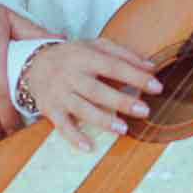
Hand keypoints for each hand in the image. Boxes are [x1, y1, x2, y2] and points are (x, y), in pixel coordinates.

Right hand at [22, 39, 161, 151]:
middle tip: (144, 111)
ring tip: (123, 129)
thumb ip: (123, 54)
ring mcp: (60, 94)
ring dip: (102, 120)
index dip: (135, 76)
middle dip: (121, 101)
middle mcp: (71, 75)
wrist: (35, 64)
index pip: (113, 66)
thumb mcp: (96, 46)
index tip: (157, 87)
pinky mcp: (50, 109)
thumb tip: (151, 66)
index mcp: (85, 57)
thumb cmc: (73, 56)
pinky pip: (62, 125)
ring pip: (82, 108)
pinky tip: (88, 147)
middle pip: (97, 90)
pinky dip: (74, 137)